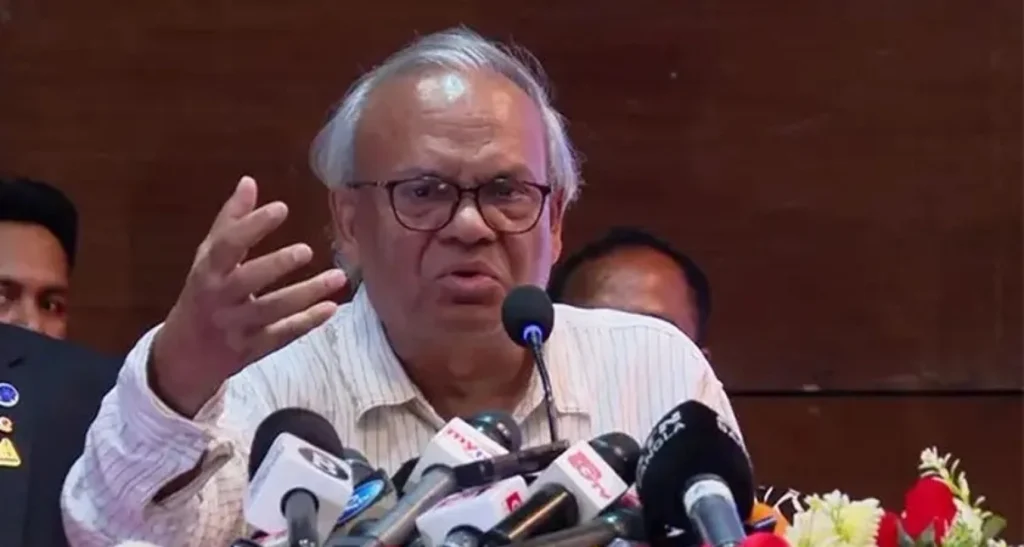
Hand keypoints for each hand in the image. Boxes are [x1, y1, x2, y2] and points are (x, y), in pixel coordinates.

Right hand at [150, 177, 346, 415]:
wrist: (182, 357)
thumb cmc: (202, 296)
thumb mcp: (208, 259)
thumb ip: (230, 222)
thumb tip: (249, 182)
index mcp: (208, 271)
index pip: (227, 246)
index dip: (252, 226)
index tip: (281, 208)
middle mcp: (220, 299)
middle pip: (247, 281)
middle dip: (276, 265)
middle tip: (306, 250)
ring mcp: (236, 327)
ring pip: (272, 311)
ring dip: (306, 295)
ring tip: (338, 277)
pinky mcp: (252, 349)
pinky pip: (282, 335)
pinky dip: (307, 323)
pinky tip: (332, 307)